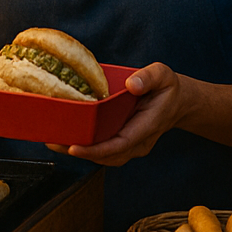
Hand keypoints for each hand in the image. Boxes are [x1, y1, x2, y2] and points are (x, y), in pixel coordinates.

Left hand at [64, 63, 183, 165]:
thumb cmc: (168, 89)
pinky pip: (103, 149)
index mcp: (147, 127)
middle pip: (106, 155)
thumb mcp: (163, 75)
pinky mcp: (123, 142)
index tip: (74, 147)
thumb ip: (149, 77)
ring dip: (79, 151)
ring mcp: (131, 145)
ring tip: (54, 141)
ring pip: (103, 156)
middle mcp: (138, 142)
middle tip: (53, 142)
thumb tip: (131, 84)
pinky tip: (67, 137)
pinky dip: (85, 146)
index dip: (95, 150)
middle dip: (79, 152)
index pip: (119, 145)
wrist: (178, 102)